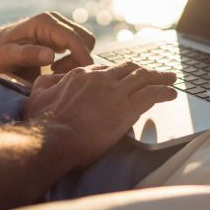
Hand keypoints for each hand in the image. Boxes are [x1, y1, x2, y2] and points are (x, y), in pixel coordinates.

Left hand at [0, 11, 95, 75]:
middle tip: (57, 74)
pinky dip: (72, 59)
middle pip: (85, 39)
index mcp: (46, 22)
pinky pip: (76, 47)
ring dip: (75, 60)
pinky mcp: (58, 36)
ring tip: (52, 72)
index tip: (81, 76)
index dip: (82, 58)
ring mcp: (58, 27)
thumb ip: (29, 55)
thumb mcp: (9, 56)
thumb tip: (51, 56)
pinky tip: (52, 68)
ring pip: (83, 43)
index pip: (75, 39)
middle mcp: (55, 20)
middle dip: (79, 59)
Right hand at [24, 62, 176, 168]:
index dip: (119, 74)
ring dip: (160, 77)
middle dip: (144, 70)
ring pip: (144, 79)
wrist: (52, 139)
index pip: (106, 70)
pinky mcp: (126, 109)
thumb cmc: (42, 123)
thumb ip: (46, 84)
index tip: (127, 77)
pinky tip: (172, 94)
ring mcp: (114, 93)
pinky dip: (164, 92)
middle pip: (129, 70)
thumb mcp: (37, 95)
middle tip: (156, 73)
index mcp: (81, 76)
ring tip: (171, 79)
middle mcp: (100, 80)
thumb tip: (51, 80)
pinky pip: (152, 94)